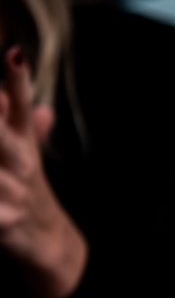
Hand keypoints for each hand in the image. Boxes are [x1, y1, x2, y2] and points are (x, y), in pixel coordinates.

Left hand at [0, 45, 86, 297]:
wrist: (47, 245)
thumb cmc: (28, 193)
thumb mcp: (29, 155)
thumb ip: (24, 122)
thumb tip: (39, 101)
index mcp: (24, 145)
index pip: (22, 104)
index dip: (18, 80)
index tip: (13, 52)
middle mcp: (21, 166)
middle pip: (5, 136)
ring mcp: (13, 194)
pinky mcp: (4, 222)